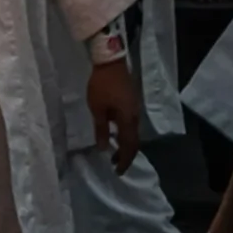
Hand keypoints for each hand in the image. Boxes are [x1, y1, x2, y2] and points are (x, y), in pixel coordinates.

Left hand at [86, 59, 140, 173]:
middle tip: (116, 165)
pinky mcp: (132, 102)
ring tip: (114, 152)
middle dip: (126, 155)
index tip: (117, 171)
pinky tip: (116, 133)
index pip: (129, 146)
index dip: (124, 160)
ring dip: (126, 145)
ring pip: (134, 133)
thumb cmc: (102, 85)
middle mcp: (135, 116)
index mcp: (127, 119)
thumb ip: (101, 130)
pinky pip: (132, 124)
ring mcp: (135, 108)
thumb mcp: (97, 109)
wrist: (111, 61)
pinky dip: (126, 134)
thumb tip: (104, 148)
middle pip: (134, 141)